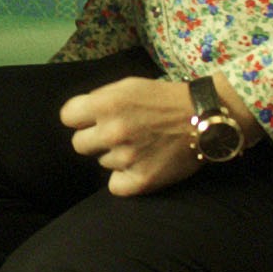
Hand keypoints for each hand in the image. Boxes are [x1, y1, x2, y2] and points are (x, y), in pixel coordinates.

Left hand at [58, 76, 202, 197]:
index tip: (93, 119)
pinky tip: (142, 165)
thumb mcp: (129, 86)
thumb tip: (77, 117)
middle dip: (95, 139)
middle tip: (119, 134)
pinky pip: (115, 185)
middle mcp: (113, 131)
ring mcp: (127, 158)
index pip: (67, 117)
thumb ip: (99, 99)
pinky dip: (126, 179)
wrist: (205, 118)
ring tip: (141, 145)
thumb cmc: (164, 99)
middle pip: (79, 144)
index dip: (80, 118)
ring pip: (102, 162)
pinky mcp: (141, 180)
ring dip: (116, 156)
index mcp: (106, 104)